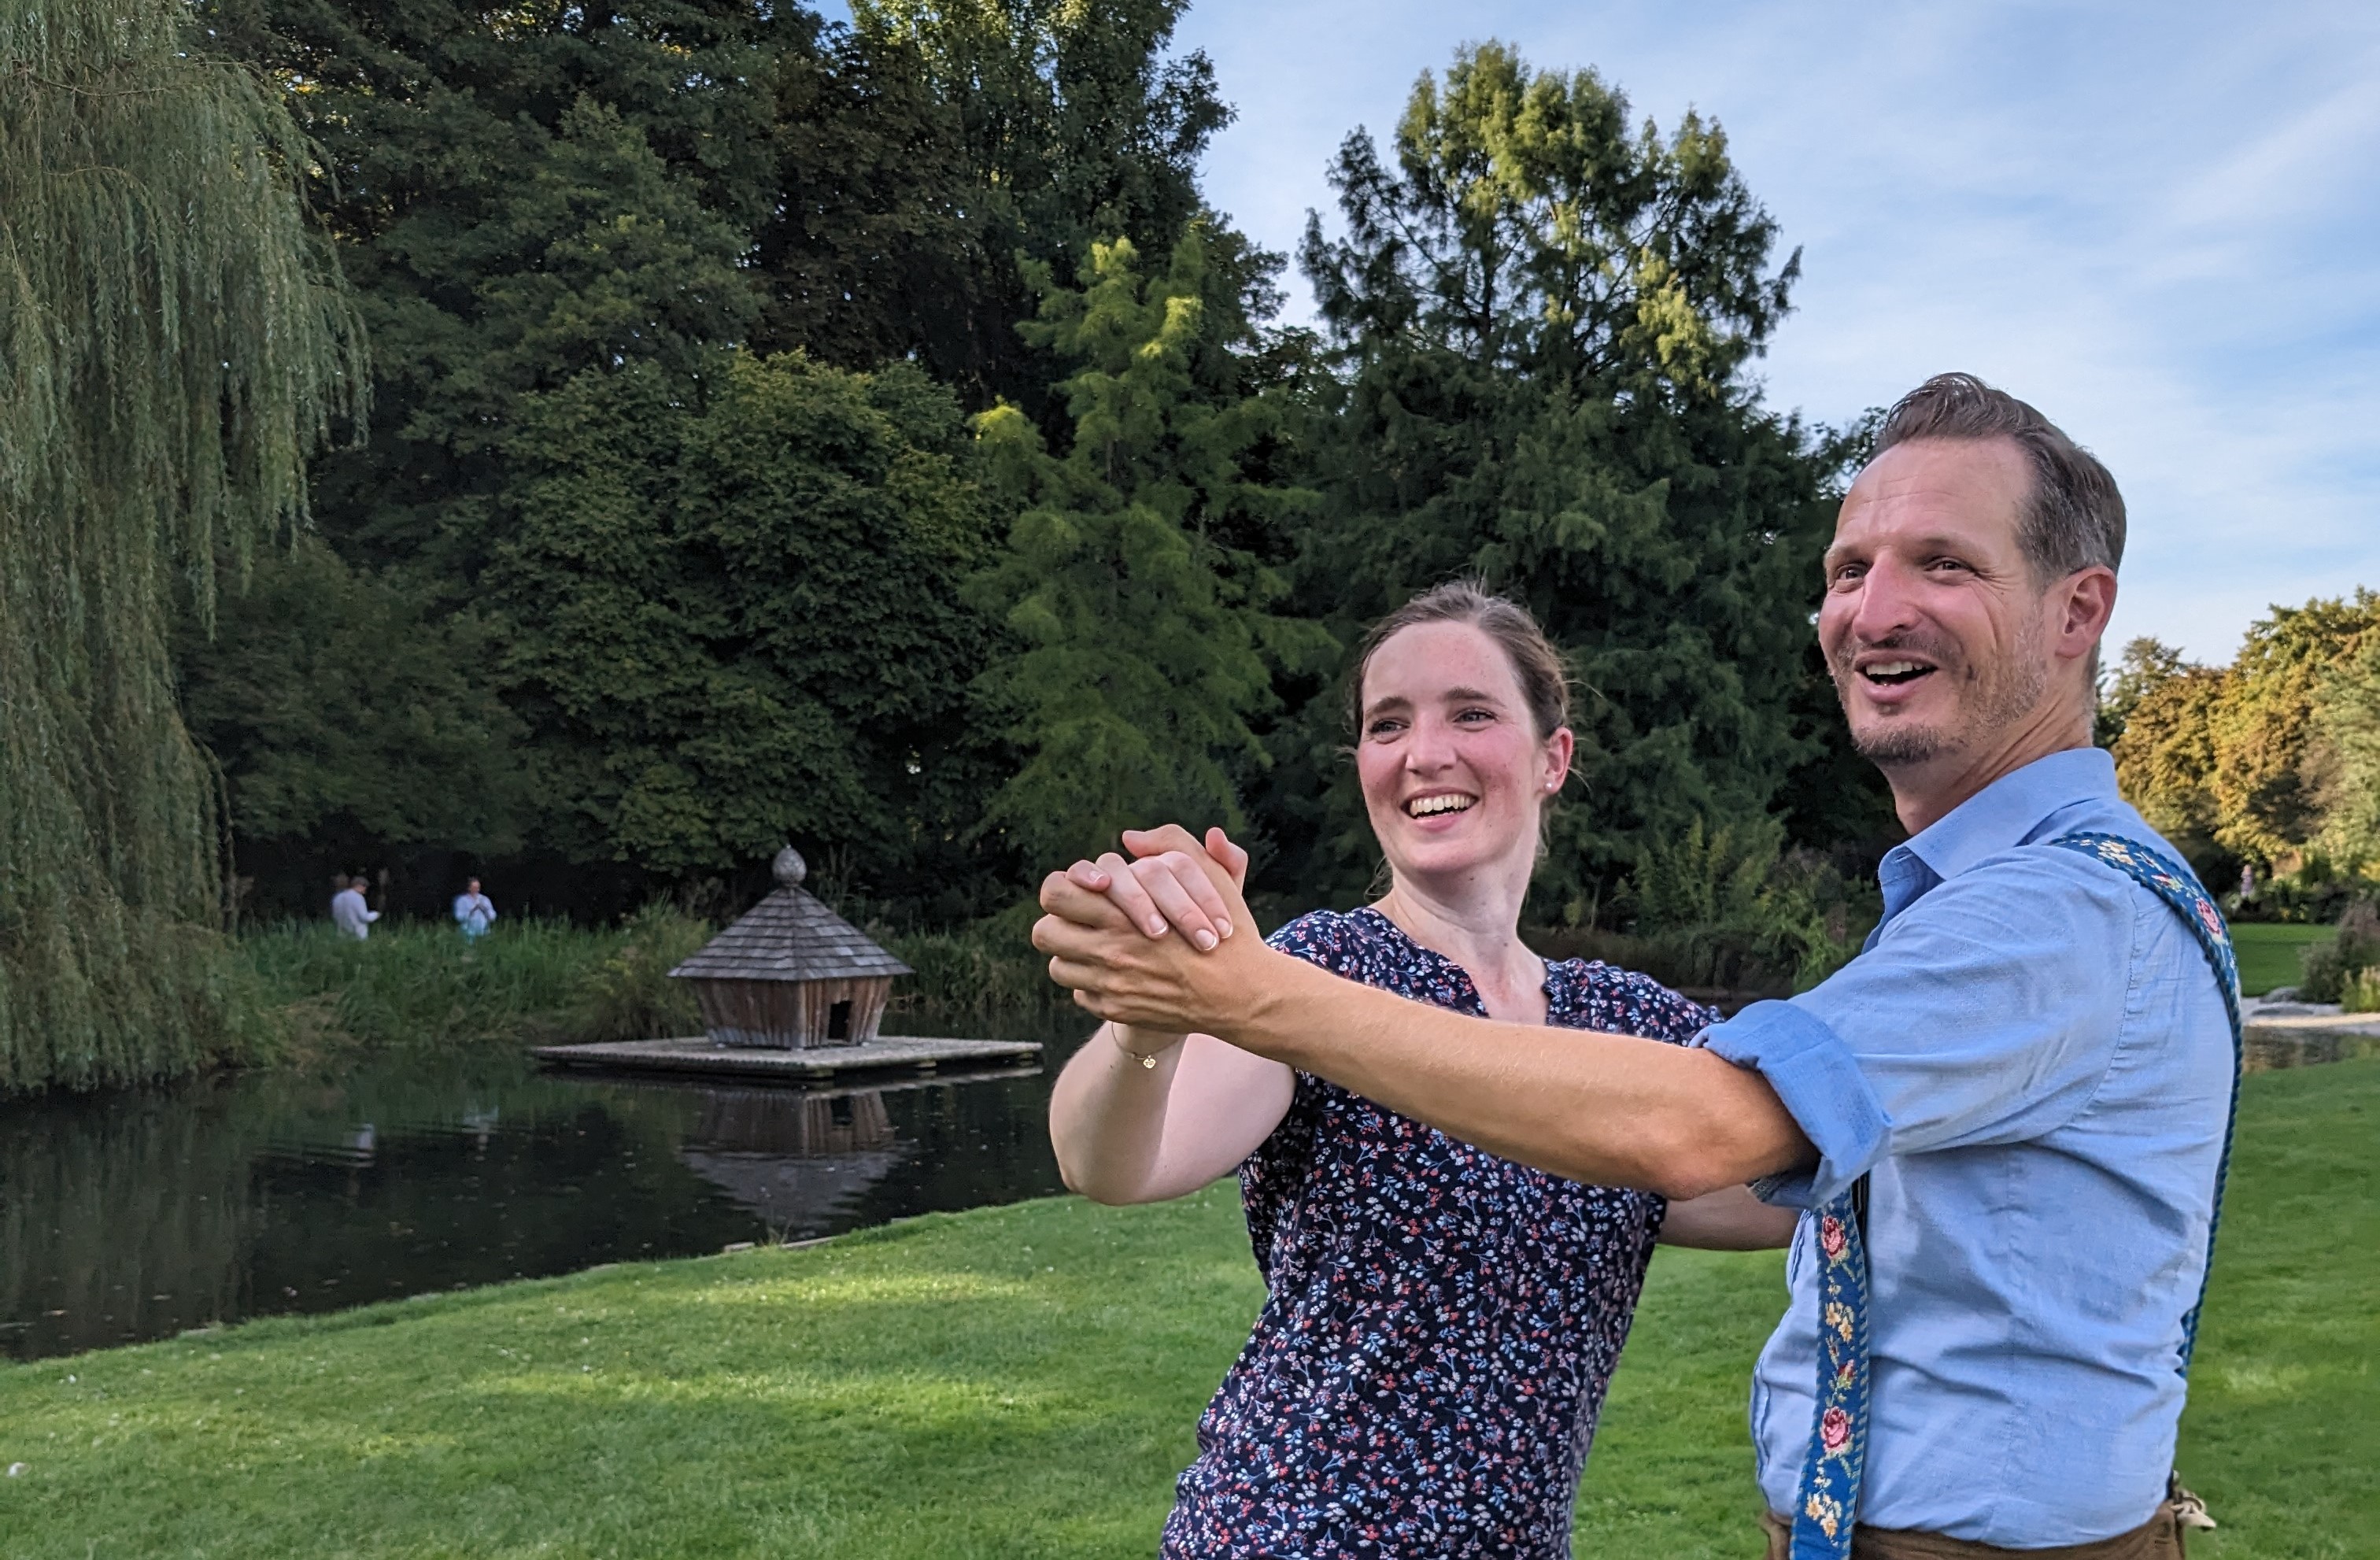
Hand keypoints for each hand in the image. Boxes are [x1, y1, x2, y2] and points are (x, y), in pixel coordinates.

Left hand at [1035, 833, 1270, 1034]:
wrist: (1240, 993)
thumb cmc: (1224, 928)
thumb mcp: (1206, 874)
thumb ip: (1170, 843)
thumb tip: (1131, 838)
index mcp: (1122, 913)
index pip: (1055, 894)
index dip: (1064, 887)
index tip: (1087, 890)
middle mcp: (1108, 951)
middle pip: (1045, 932)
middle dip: (1059, 921)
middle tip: (1081, 918)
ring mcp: (1109, 985)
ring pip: (1057, 966)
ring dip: (1073, 954)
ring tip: (1097, 945)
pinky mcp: (1116, 1009)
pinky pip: (1080, 994)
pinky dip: (1092, 983)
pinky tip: (1116, 972)